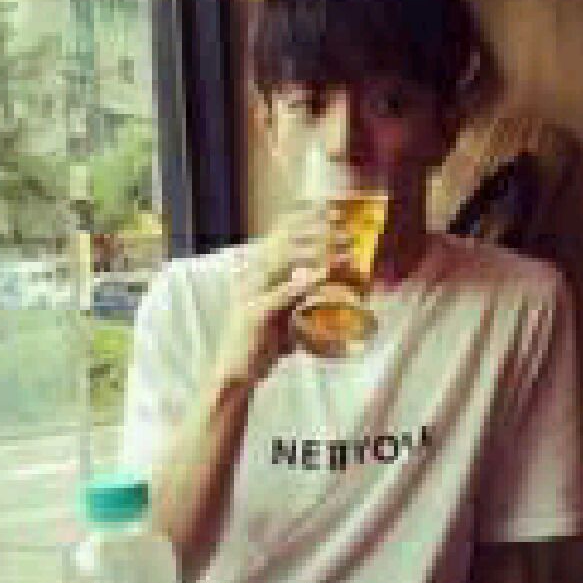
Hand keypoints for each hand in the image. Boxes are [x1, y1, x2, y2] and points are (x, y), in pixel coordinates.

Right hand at [215, 206, 347, 383]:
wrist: (234, 373)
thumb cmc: (262, 345)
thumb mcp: (287, 315)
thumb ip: (306, 299)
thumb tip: (336, 290)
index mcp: (257, 270)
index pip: (280, 233)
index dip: (306, 217)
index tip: (334, 209)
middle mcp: (252, 275)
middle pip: (285, 239)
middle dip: (318, 230)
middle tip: (349, 231)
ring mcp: (251, 292)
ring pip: (285, 260)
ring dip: (319, 252)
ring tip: (346, 252)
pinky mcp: (256, 313)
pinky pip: (284, 292)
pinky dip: (305, 282)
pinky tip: (325, 275)